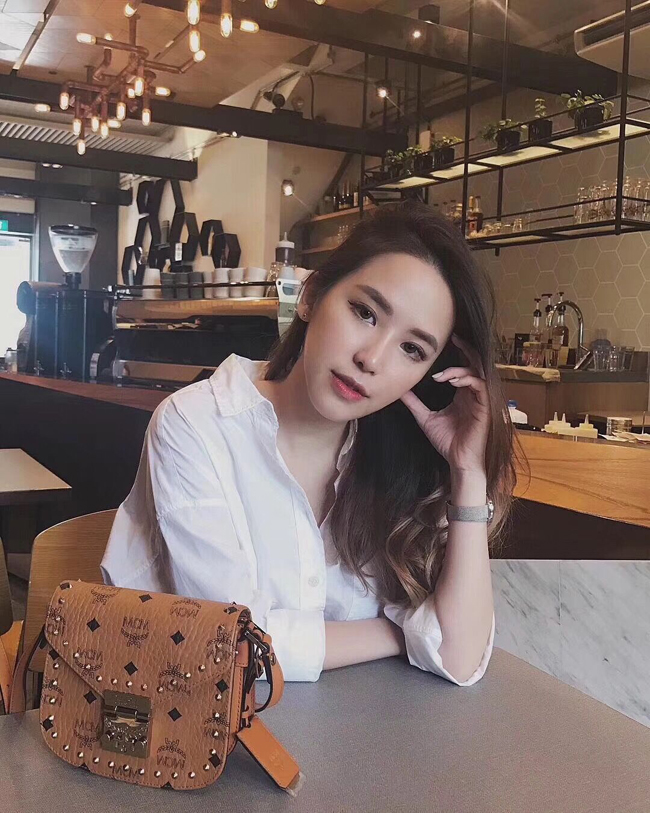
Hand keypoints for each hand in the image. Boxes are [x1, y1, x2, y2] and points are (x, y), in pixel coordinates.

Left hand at [400, 334, 489, 474]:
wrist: (459, 462)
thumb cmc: (447, 442)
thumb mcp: (425, 418)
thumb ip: (414, 403)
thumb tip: (399, 391)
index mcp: (462, 394)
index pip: (463, 367)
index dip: (458, 353)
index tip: (446, 341)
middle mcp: (473, 393)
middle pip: (475, 363)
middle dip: (466, 349)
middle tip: (454, 338)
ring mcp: (481, 399)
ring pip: (476, 372)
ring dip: (458, 369)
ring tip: (440, 375)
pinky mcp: (485, 407)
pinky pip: (479, 385)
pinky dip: (466, 379)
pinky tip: (450, 381)